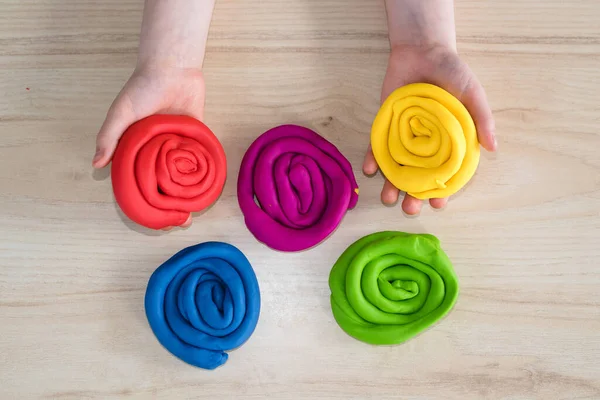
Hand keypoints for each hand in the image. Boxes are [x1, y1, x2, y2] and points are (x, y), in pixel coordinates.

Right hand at [93, 66, 205, 228]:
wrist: (172, 67)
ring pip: (183, 171)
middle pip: (164, 178)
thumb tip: (96, 165)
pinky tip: (210, 187)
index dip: (143, 196)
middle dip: (171, 200)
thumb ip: (109, 137)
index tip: (152, 217)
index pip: (138, 175)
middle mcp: (157, 148)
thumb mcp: (121, 113)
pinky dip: (205, 170)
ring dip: (190, 189)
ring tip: (197, 210)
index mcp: (137, 146)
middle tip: (183, 219)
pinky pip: (201, 155)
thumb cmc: (142, 89)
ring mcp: (177, 142)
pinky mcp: (196, 134)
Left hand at [363, 45, 496, 214]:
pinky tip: (370, 170)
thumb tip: (493, 148)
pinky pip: (377, 147)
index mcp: (449, 143)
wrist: (422, 50)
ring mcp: (403, 137)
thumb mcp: (472, 93)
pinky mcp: (385, 127)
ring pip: (397, 167)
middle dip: (414, 196)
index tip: (438, 204)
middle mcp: (425, 145)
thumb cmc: (452, 72)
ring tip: (388, 199)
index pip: (446, 174)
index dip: (442, 191)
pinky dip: (372, 159)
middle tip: (410, 209)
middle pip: (419, 177)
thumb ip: (482, 119)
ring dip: (391, 185)